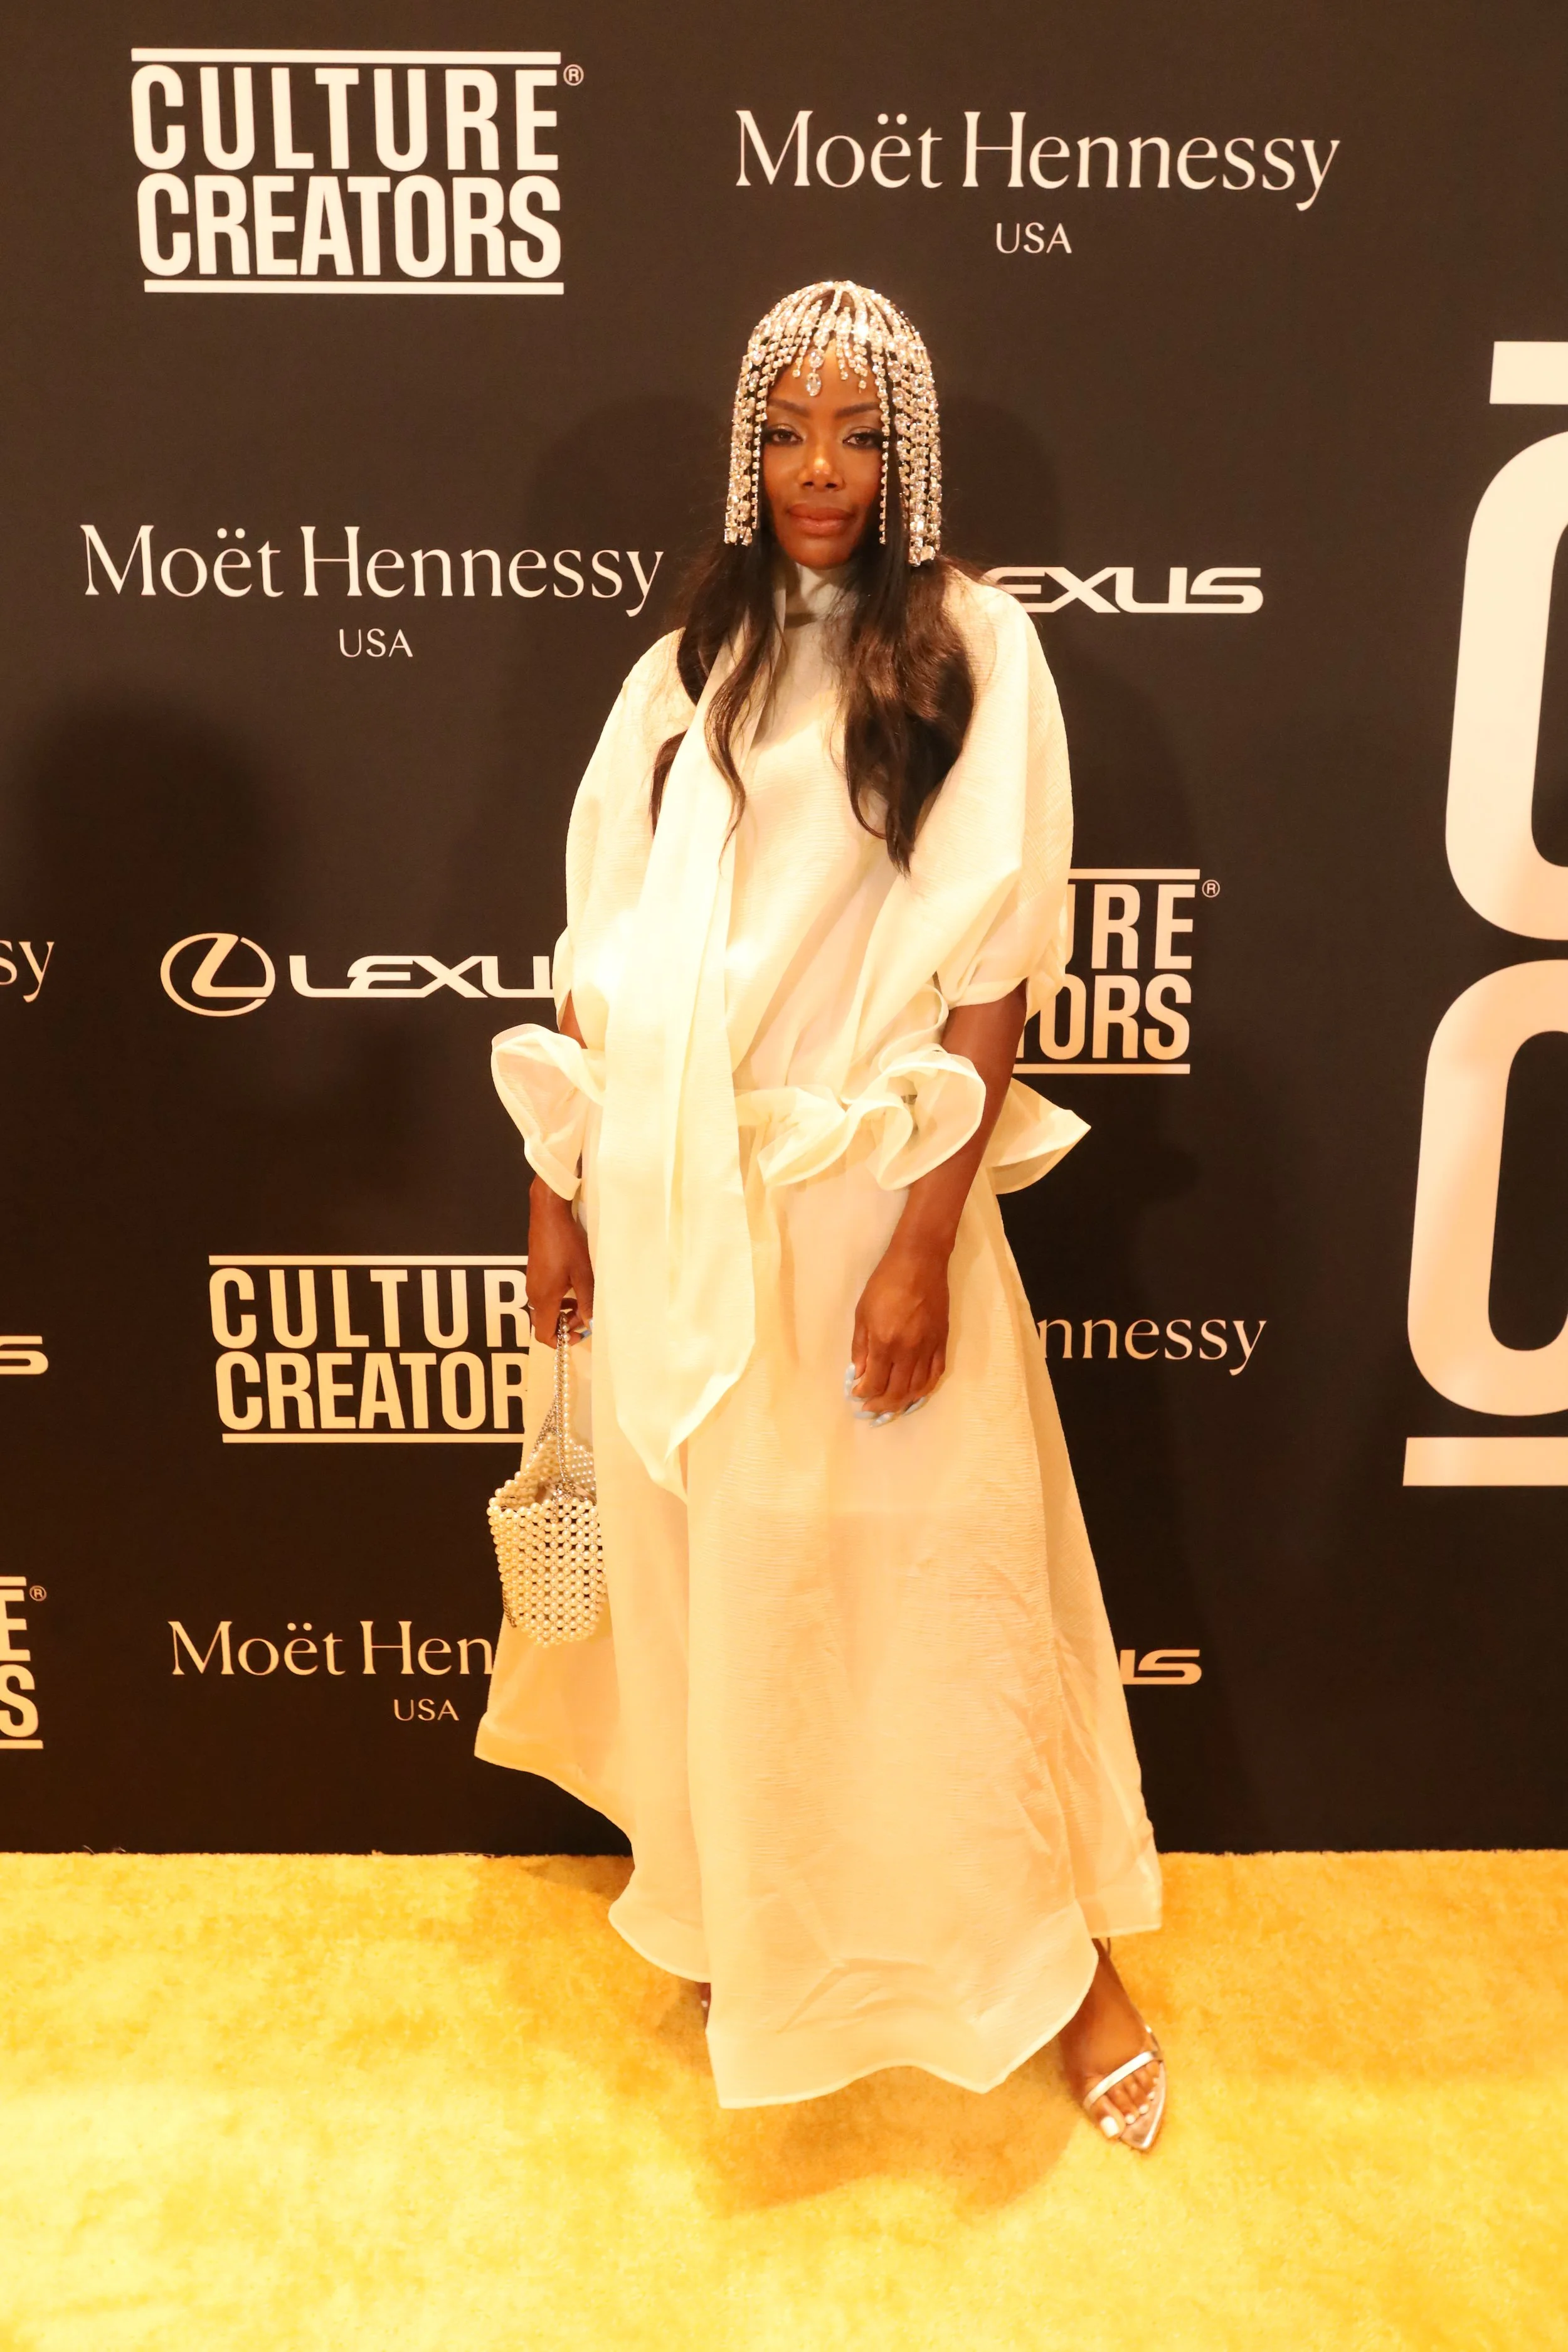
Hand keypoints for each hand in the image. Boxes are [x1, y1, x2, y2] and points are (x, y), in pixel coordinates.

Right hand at [526, 1176, 594, 1343]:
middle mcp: (533, 1294)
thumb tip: (591, 1323)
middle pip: (543, 1323)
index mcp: (543, 1298)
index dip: (560, 1342)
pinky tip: (573, 1288)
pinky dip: (558, 1300)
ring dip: (562, 1312)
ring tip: (582, 1303)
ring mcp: (532, 1282)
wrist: (548, 1215)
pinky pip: (543, 1296)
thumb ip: (587, 1301)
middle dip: (565, 1326)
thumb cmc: (567, 1243)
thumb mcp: (583, 1275)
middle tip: (585, 1317)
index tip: (578, 1335)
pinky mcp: (534, 1272)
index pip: (543, 1334)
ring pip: (544, 1309)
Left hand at [850, 1235, 948, 1415]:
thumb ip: (860, 1347)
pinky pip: (936, 1374)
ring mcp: (928, 1348)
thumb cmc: (885, 1284)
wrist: (919, 1262)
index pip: (875, 1382)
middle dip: (881, 1405)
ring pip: (918, 1388)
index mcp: (884, 1342)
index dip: (864, 1394)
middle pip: (897, 1392)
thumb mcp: (862, 1313)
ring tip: (891, 1404)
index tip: (857, 1395)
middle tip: (871, 1408)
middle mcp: (908, 1351)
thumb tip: (859, 1374)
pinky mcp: (942, 1342)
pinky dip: (925, 1388)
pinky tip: (915, 1392)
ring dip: (903, 1401)